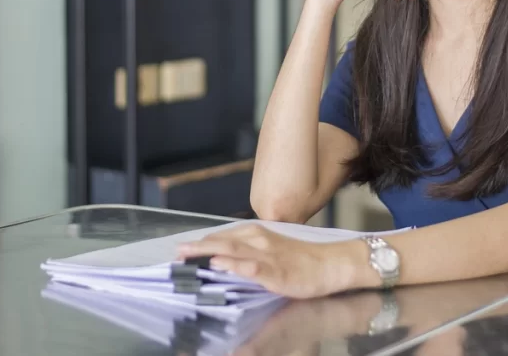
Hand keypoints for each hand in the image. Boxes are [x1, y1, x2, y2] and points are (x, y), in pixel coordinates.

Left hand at [175, 223, 367, 298]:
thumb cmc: (301, 260)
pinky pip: (252, 268)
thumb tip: (222, 259)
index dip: (201, 244)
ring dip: (209, 252)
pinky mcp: (277, 272)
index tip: (180, 251)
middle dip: (198, 247)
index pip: (223, 238)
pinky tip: (221, 266)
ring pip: (233, 251)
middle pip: (223, 242)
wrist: (331, 264)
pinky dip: (235, 266)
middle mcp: (259, 241)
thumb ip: (248, 253)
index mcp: (256, 235)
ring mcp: (268, 256)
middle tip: (176, 253)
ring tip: (188, 256)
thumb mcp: (271, 252)